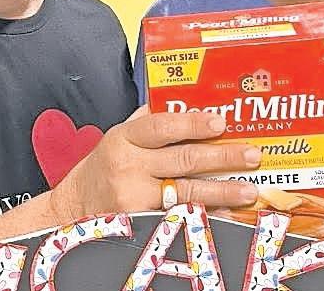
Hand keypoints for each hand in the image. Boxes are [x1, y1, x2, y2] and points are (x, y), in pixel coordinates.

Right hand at [48, 107, 259, 221]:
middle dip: (222, 156)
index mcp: (124, 138)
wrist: (72, 210)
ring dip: (223, 191)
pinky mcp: (140, 222)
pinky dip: (205, 216)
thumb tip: (186, 102)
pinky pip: (180, 217)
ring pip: (187, 192)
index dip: (193, 123)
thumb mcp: (117, 139)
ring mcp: (134, 198)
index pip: (162, 126)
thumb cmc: (102, 170)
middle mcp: (128, 167)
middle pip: (183, 160)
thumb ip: (147, 122)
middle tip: (251, 155)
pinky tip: (227, 216)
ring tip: (249, 189)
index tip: (221, 121)